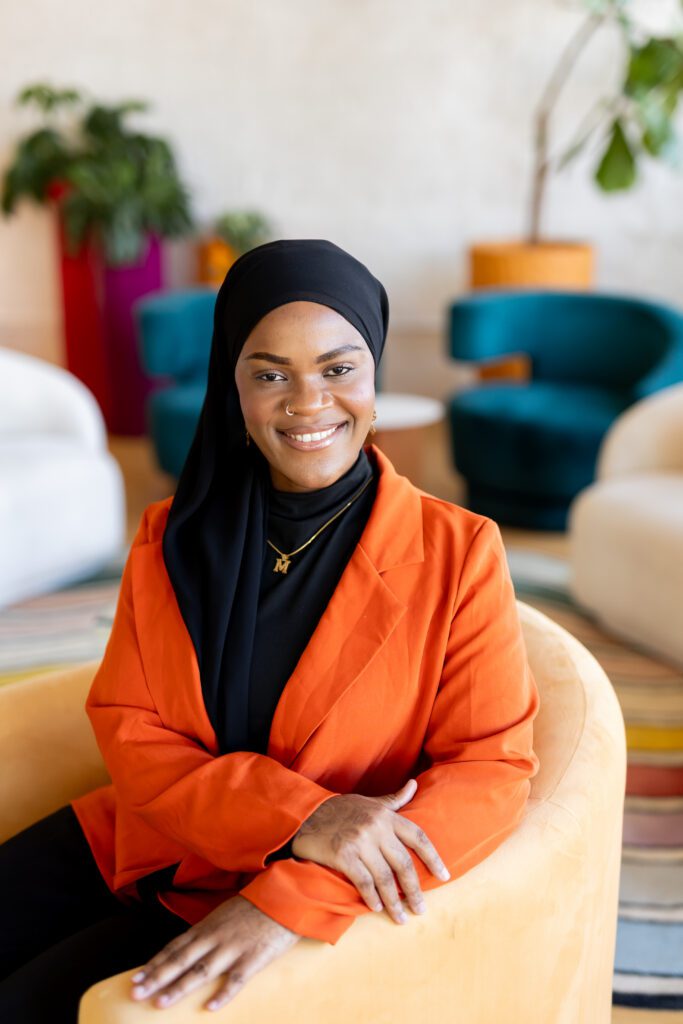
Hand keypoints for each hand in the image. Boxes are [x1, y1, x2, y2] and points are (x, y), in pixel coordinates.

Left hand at [129, 894, 298, 1011]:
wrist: (285, 897)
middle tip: (136, 992)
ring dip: (179, 987)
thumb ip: (208, 932)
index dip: (154, 964)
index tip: (136, 978)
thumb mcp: (226, 914)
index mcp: (207, 927)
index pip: (175, 948)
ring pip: (201, 971)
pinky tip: (210, 1007)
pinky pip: (236, 979)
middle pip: (180, 960)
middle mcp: (215, 937)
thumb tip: (189, 948)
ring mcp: (233, 948)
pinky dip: (223, 994)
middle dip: (156, 977)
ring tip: (160, 1002)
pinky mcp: (253, 958)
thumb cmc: (256, 906)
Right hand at [291, 778, 449, 924]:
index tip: (445, 876)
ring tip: (401, 917)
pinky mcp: (343, 855)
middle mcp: (376, 827)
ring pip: (384, 877)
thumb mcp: (370, 802)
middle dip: (414, 889)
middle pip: (403, 863)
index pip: (417, 837)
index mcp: (386, 815)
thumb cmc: (341, 810)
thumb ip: (394, 800)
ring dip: (394, 901)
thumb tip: (414, 785)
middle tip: (421, 909)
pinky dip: (372, 897)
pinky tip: (377, 908)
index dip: (433, 858)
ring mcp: (359, 841)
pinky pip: (364, 882)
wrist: (306, 815)